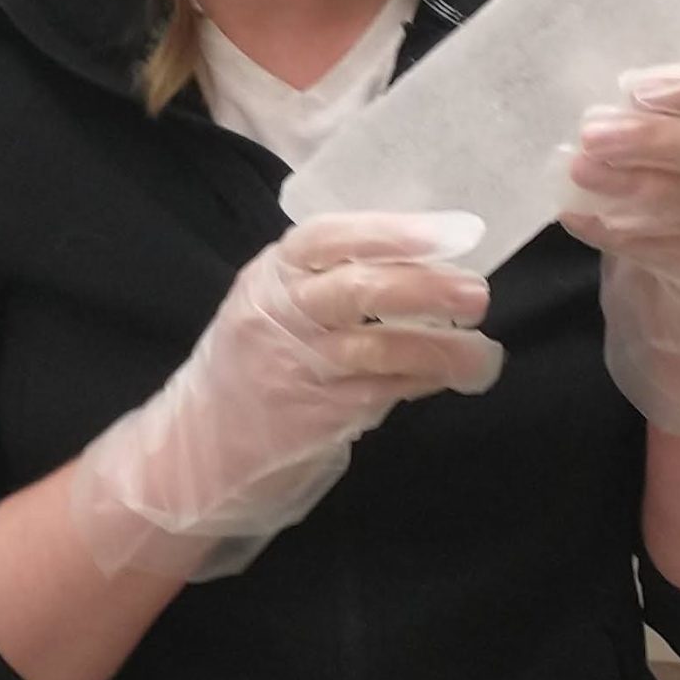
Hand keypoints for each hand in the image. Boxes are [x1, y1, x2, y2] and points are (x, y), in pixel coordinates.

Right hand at [69, 211, 502, 579]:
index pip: (330, 237)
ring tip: (484, 352)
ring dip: (442, 350)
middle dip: (427, 288)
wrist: (195, 448)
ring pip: (380, 350)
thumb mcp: (274, 305)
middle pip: (359, 291)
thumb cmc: (252, 363)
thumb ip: (330, 280)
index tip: (454, 232)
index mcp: (271, 275)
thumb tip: (429, 260)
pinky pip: (384, 393)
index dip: (394, 231)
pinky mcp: (315, 418)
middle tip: (478, 293)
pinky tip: (454, 376)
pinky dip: (426, 382)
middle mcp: (279, 316)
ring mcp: (296, 369)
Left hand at [562, 65, 679, 442]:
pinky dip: (614, 232)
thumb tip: (571, 95)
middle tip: (590, 132)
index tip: (632, 85)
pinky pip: (663, 250)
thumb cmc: (674, 200)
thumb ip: (637, 125)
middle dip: (648, 137)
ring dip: (628, 184)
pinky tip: (575, 217)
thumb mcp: (668, 155)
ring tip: (578, 171)